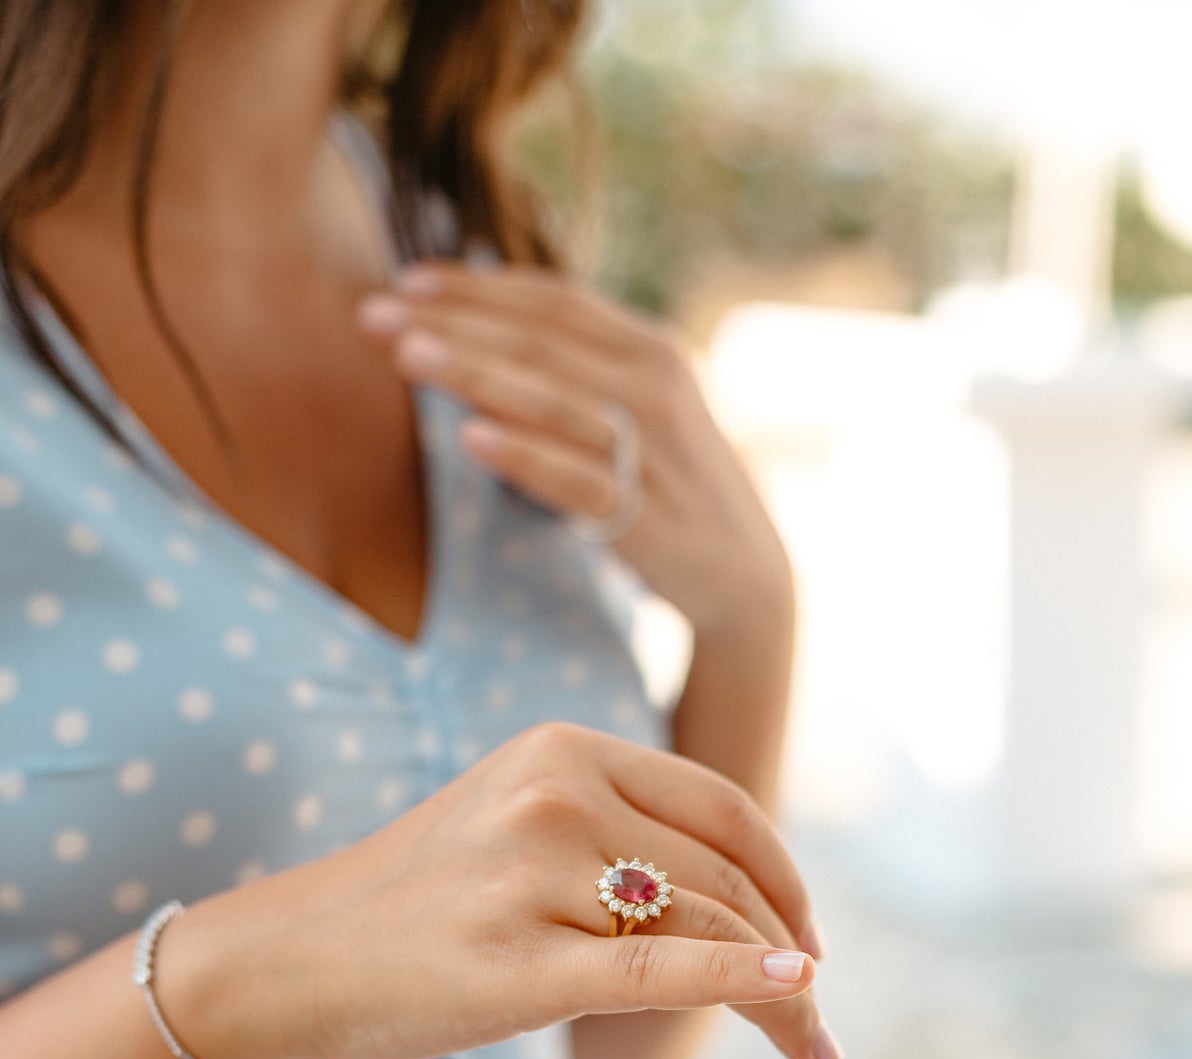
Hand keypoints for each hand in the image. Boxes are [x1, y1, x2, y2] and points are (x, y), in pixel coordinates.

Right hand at [173, 723, 838, 1058]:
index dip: (785, 877)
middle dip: (794, 954)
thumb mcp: (516, 831)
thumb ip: (617, 838)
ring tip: (812, 1051)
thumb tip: (750, 910)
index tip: (809, 942)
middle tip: (818, 1024)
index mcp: (565, 751)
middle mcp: (557, 795)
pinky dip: (739, 981)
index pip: (720, 809)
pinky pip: (657, 972)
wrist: (294, 956)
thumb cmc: (418, 905)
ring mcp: (535, 873)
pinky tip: (795, 990)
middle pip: (724, 878)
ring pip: (706, 930)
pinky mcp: (518, 960)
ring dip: (783, 999)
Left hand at [357, 262, 795, 638]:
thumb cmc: (669, 481)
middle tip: (374, 315)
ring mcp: (651, 450)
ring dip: (476, 375)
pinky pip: (575, 480)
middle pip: (541, 341)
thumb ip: (574, 366)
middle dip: (454, 324)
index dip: (477, 286)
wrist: (742, 568)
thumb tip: (480, 326)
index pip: (552, 300)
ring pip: (552, 400)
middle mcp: (654, 386)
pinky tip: (471, 439)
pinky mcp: (644, 515)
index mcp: (647, 348)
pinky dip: (524, 457)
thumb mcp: (634, 406)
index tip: (405, 281)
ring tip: (407, 358)